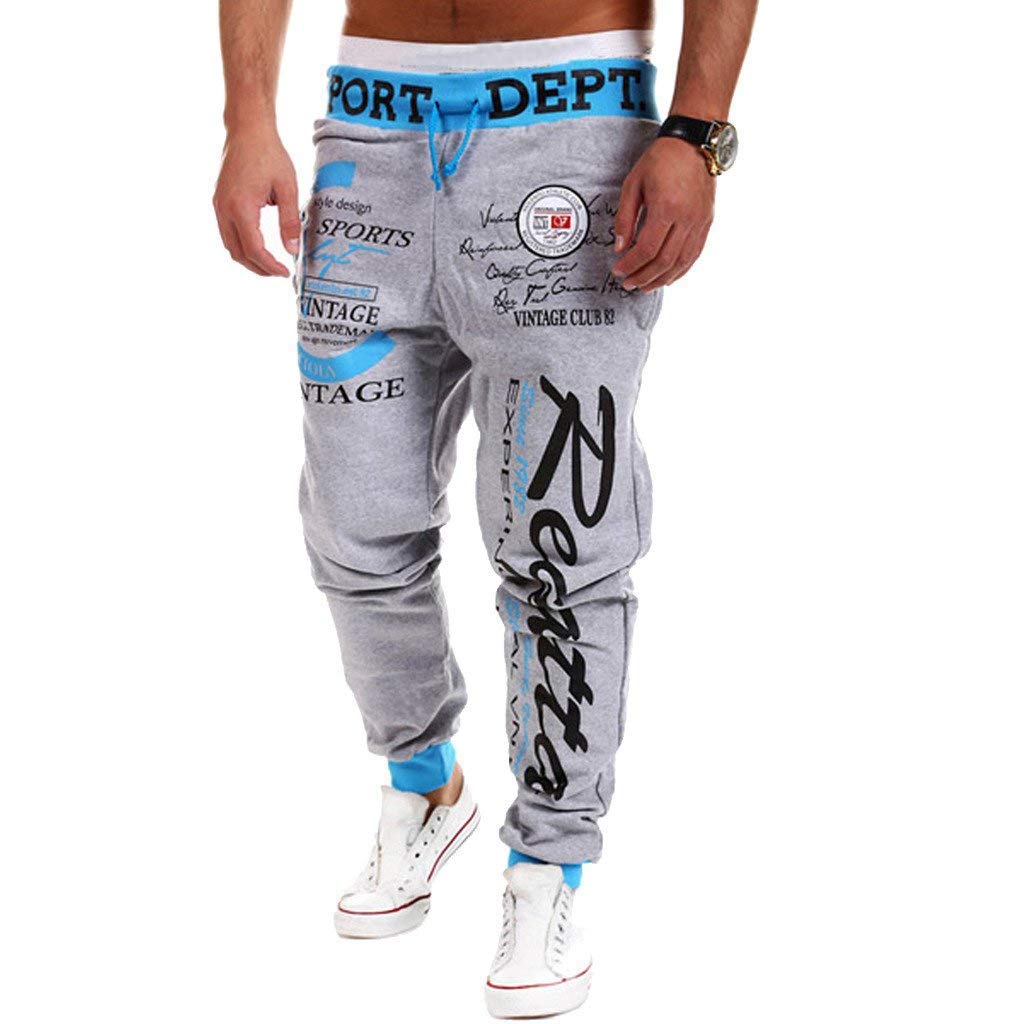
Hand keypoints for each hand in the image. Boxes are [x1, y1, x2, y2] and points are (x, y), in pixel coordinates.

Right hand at [213, 126, 300, 276]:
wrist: (247, 129)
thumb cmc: (269, 155)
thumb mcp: (288, 188)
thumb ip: (290, 221)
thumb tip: (293, 250)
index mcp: (241, 207)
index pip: (254, 250)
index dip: (270, 266)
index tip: (285, 272)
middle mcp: (224, 209)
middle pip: (238, 253)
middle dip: (258, 268)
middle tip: (279, 272)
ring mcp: (218, 206)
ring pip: (229, 245)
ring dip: (248, 259)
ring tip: (269, 263)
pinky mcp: (218, 202)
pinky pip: (227, 233)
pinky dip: (241, 245)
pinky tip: (258, 246)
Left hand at [612, 136, 715, 291]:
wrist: (694, 142)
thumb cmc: (661, 159)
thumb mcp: (633, 184)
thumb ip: (625, 219)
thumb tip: (620, 248)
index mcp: (666, 207)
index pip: (647, 249)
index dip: (631, 264)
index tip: (618, 271)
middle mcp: (687, 218)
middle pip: (664, 261)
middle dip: (644, 277)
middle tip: (629, 284)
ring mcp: (700, 221)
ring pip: (682, 262)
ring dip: (662, 279)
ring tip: (646, 286)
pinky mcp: (707, 221)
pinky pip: (694, 253)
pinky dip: (681, 270)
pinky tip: (668, 277)